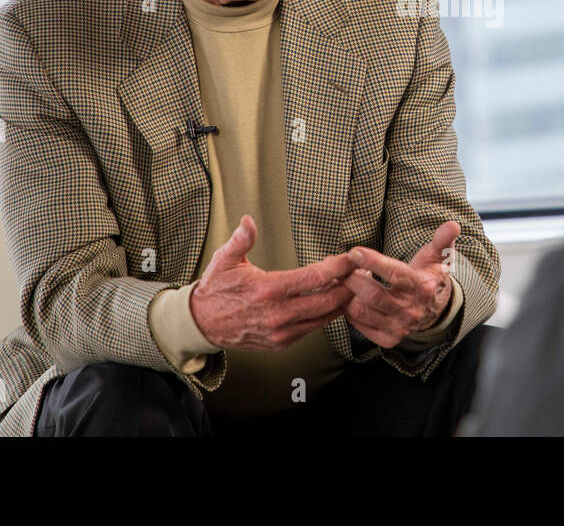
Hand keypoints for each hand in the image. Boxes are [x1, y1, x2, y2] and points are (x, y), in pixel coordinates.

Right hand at [190, 214, 354, 350]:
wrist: (201, 323)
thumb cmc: (216, 289)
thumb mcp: (225, 260)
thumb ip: (241, 239)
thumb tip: (249, 221)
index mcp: (269, 290)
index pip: (315, 277)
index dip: (338, 267)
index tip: (352, 258)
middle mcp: (278, 314)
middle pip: (328, 301)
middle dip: (349, 287)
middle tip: (361, 273)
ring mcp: (281, 331)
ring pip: (323, 317)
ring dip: (340, 302)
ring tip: (353, 287)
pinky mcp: (281, 342)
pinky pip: (312, 328)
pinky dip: (325, 315)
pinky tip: (332, 302)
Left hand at [342, 221, 458, 347]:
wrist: (435, 308)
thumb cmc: (430, 276)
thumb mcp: (438, 257)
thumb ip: (442, 240)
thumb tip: (453, 224)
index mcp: (422, 287)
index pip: (394, 274)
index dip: (372, 262)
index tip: (354, 252)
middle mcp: (411, 310)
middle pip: (372, 295)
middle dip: (351, 279)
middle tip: (341, 267)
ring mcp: (400, 326)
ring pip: (363, 312)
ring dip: (347, 295)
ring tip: (345, 281)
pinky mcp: (389, 338)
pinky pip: (361, 326)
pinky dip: (350, 312)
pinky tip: (351, 298)